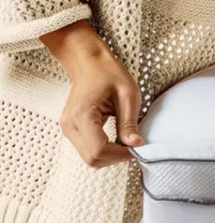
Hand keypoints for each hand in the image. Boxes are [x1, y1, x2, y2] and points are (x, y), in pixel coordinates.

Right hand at [47, 28, 145, 169]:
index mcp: (82, 115)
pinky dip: (103, 149)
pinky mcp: (71, 129)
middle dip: (116, 157)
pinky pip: (87, 149)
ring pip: (89, 157)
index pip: (99, 150)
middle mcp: (70, 125)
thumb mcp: (128, 95)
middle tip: (133, 145)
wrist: (89, 63)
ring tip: (126, 140)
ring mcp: (68, 128)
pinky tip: (115, 139)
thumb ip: (129, 123)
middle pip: (92, 158)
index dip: (121, 154)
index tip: (137, 147)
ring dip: (109, 155)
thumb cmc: (109, 74)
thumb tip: (136, 145)